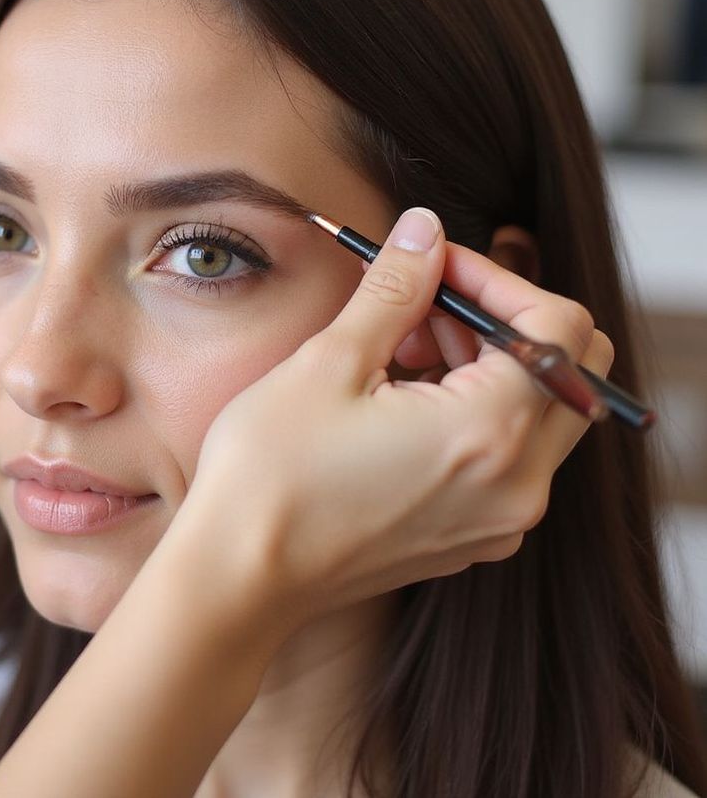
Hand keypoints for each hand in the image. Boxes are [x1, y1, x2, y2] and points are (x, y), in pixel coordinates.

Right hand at [181, 207, 613, 630]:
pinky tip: (402, 399)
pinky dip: (476, 412)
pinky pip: (510, 455)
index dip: (498, 279)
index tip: (436, 267)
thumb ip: (395, 288)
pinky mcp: (476, 535)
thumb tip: (426, 230)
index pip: (558, 327)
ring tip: (400, 349)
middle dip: (500, 319)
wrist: (240, 576)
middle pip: (566, 370)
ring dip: (486, 363)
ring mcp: (502, 519)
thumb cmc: (272, 474)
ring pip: (539, 412)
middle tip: (422, 305)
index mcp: (492, 434)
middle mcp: (520, 485)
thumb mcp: (332, 362)